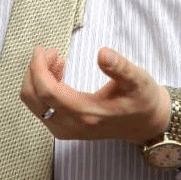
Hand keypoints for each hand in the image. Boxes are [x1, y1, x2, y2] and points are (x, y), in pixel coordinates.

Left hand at [20, 45, 170, 145]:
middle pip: (34, 98)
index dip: (38, 68)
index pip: (48, 92)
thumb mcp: (138, 80)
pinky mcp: (66, 129)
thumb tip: (102, 53)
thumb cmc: (142, 100)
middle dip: (35, 71)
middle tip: (51, 52)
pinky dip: (42, 89)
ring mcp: (67, 130)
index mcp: (87, 113)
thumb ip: (120, 67)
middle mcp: (72, 126)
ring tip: (57, 60)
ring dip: (38, 79)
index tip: (42, 49)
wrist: (146, 125)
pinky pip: (41, 109)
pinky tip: (58, 74)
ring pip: (34, 104)